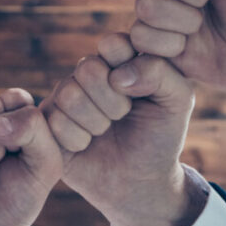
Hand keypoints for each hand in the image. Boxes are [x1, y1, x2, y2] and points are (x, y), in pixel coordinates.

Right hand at [41, 33, 201, 225]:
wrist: (140, 182)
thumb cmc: (160, 137)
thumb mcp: (177, 100)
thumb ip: (160, 72)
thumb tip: (118, 75)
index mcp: (119, 60)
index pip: (112, 44)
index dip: (125, 68)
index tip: (140, 92)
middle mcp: (89, 74)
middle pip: (87, 68)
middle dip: (113, 101)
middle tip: (123, 116)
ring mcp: (65, 97)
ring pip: (69, 94)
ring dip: (96, 122)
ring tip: (105, 132)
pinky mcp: (48, 123)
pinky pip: (54, 122)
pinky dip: (78, 140)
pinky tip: (87, 145)